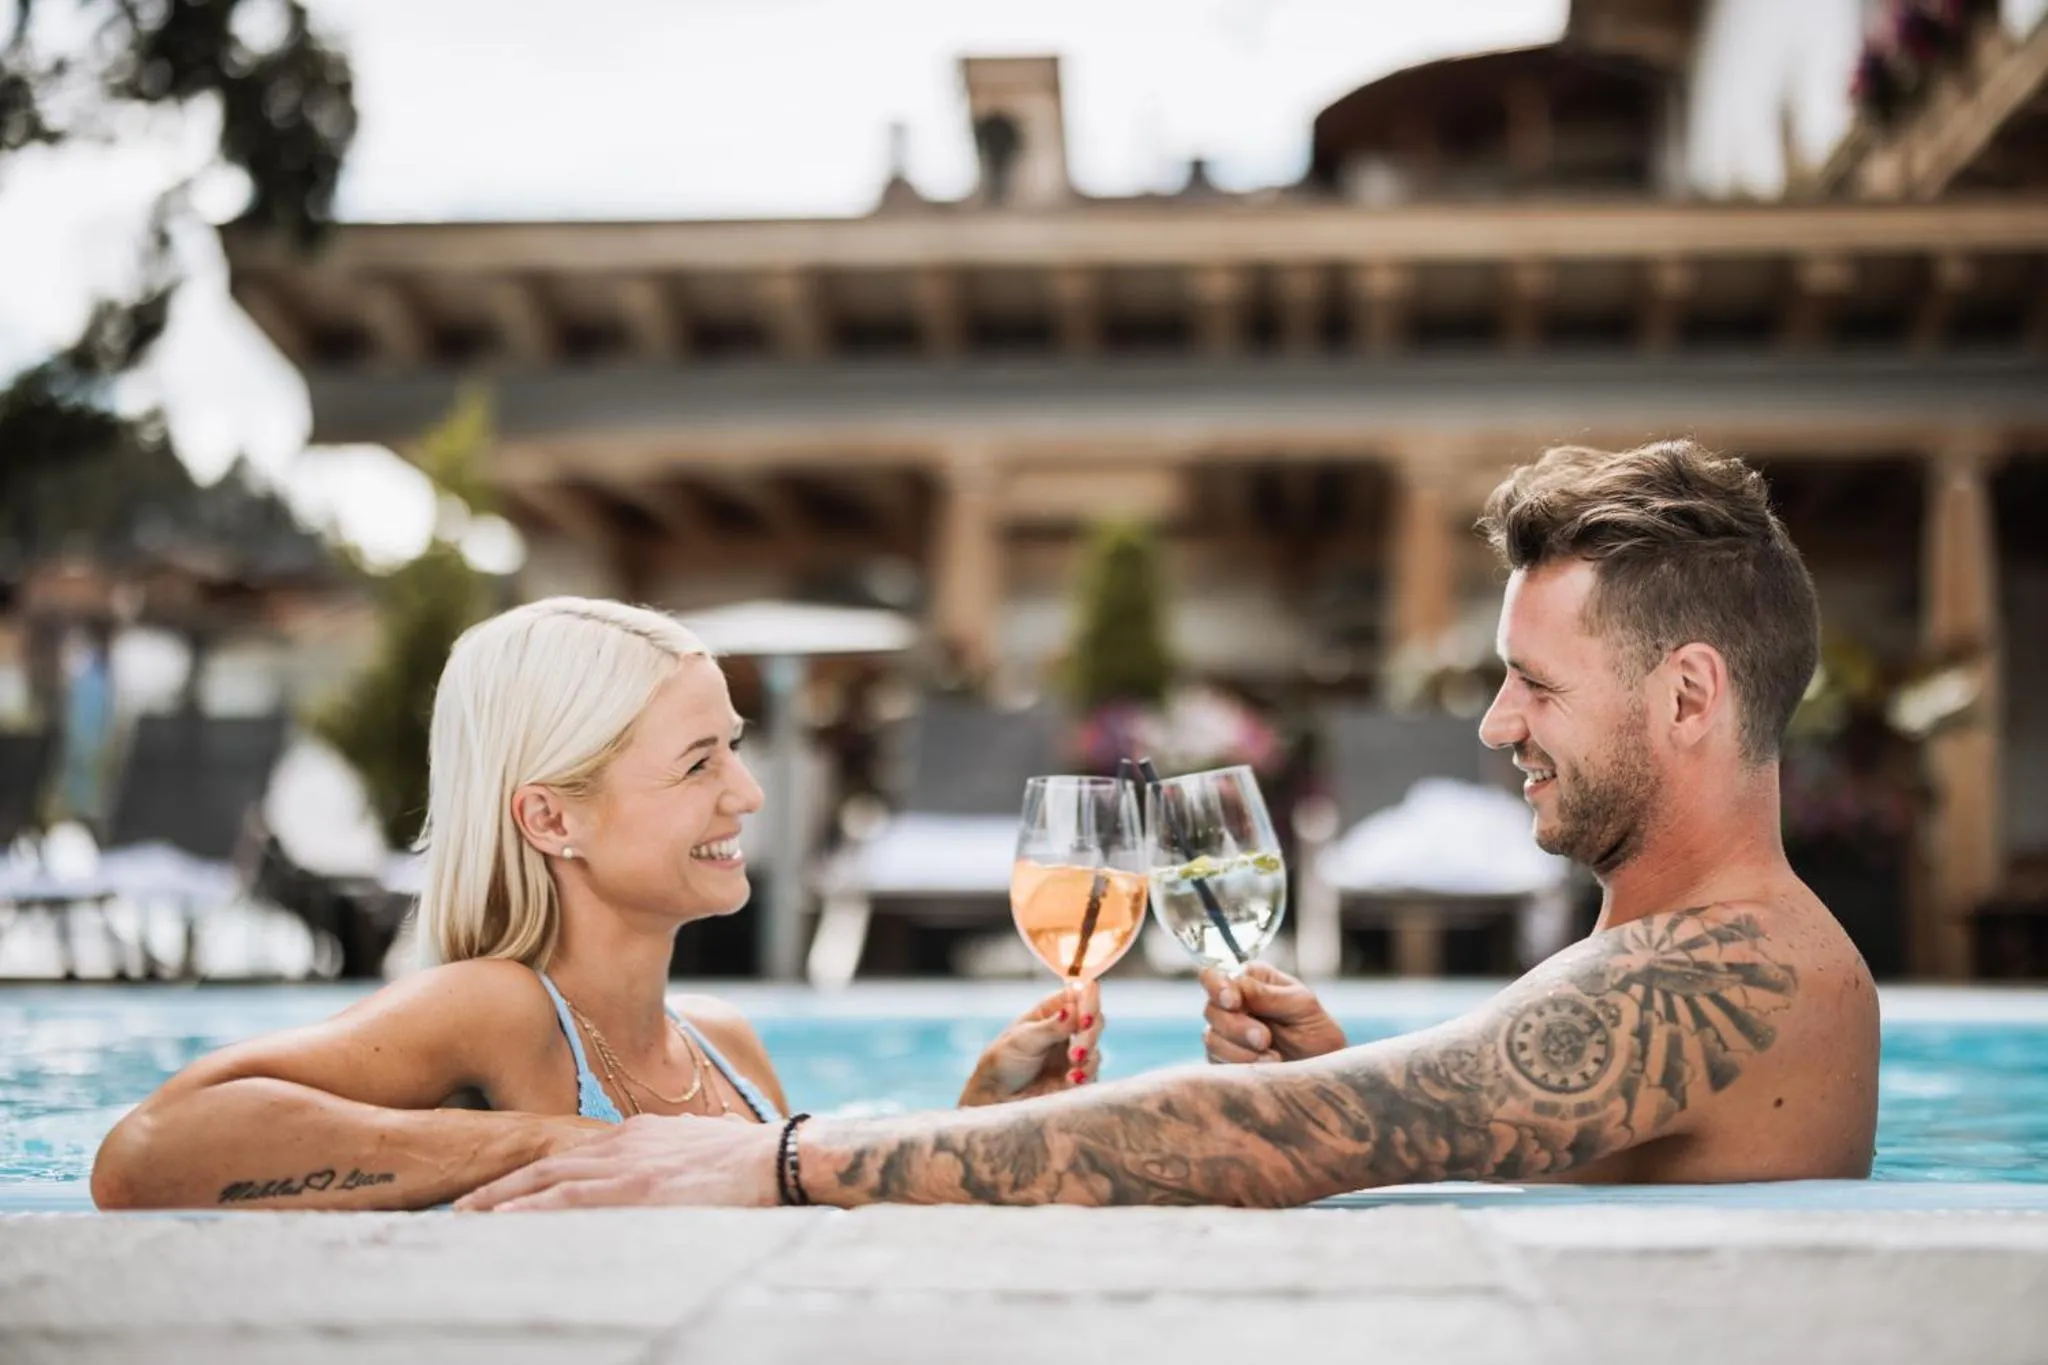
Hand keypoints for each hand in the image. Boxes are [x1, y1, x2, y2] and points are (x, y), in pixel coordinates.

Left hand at [458, 1113, 777, 1210]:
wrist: (776, 1156)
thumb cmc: (751, 1158)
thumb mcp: (702, 1147)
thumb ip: (673, 1157)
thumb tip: (671, 1176)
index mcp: (638, 1134)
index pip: (571, 1152)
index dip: (533, 1171)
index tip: (506, 1187)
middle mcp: (623, 1143)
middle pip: (547, 1162)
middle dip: (502, 1183)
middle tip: (463, 1205)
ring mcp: (626, 1164)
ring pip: (547, 1178)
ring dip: (502, 1197)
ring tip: (464, 1216)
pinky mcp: (634, 1189)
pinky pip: (569, 1198)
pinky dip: (532, 1207)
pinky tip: (502, 1218)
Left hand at [957, 981, 1102, 1105]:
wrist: (996, 1098)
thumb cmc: (1002, 1062)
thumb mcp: (1023, 1041)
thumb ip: (1051, 1027)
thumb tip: (1073, 1009)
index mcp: (1050, 1011)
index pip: (1078, 995)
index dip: (1088, 999)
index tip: (1086, 1014)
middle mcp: (1065, 1029)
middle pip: (1094, 1019)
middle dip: (1089, 1032)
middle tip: (1076, 1049)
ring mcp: (1073, 1053)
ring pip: (1095, 1046)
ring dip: (1088, 1055)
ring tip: (1072, 1066)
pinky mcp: (1078, 1076)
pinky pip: (1092, 1071)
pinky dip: (1086, 1074)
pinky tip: (1071, 1080)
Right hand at [1200, 962, 1346, 1063]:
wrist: (1323, 1069)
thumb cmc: (1316, 1030)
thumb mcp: (1302, 1005)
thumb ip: (1269, 994)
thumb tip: (1238, 984)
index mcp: (1250, 980)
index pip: (1215, 975)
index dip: (1218, 987)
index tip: (1233, 1003)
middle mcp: (1234, 1003)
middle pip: (1211, 1009)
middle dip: (1236, 1027)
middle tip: (1264, 1039)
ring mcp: (1226, 1032)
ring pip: (1211, 1037)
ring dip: (1240, 1050)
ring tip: (1273, 1058)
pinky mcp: (1225, 1059)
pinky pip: (1216, 1061)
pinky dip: (1240, 1064)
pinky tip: (1264, 1066)